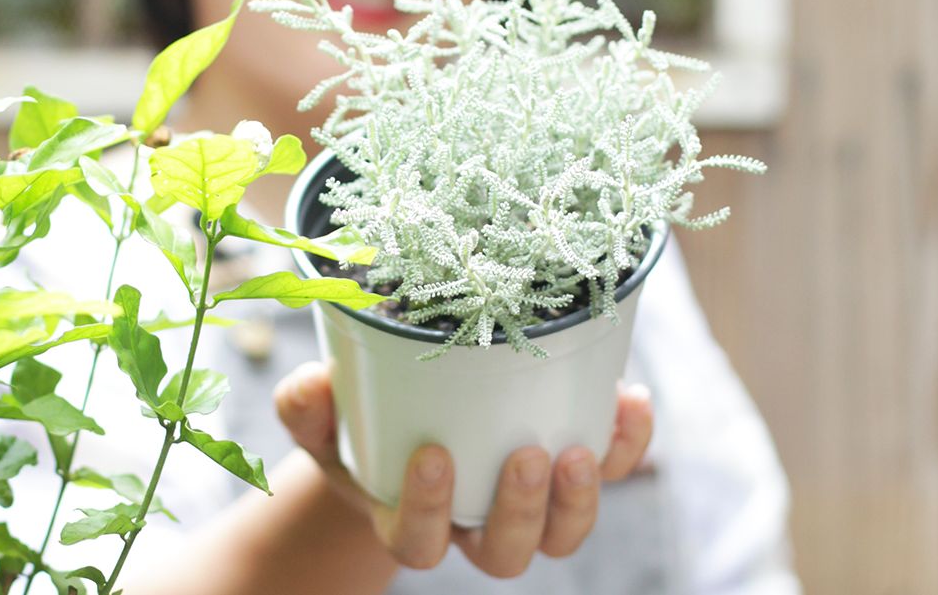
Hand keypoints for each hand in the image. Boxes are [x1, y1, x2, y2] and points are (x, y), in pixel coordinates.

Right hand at [274, 360, 652, 577]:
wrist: (405, 417)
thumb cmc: (357, 423)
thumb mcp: (322, 418)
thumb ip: (307, 405)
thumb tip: (311, 385)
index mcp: (410, 521)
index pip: (419, 542)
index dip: (428, 512)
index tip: (431, 456)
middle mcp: (474, 525)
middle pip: (506, 553)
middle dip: (521, 512)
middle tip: (526, 457)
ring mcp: (527, 503)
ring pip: (562, 535)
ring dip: (577, 500)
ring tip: (579, 449)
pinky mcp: (570, 467)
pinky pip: (611, 470)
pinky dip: (627, 443)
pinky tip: (630, 400)